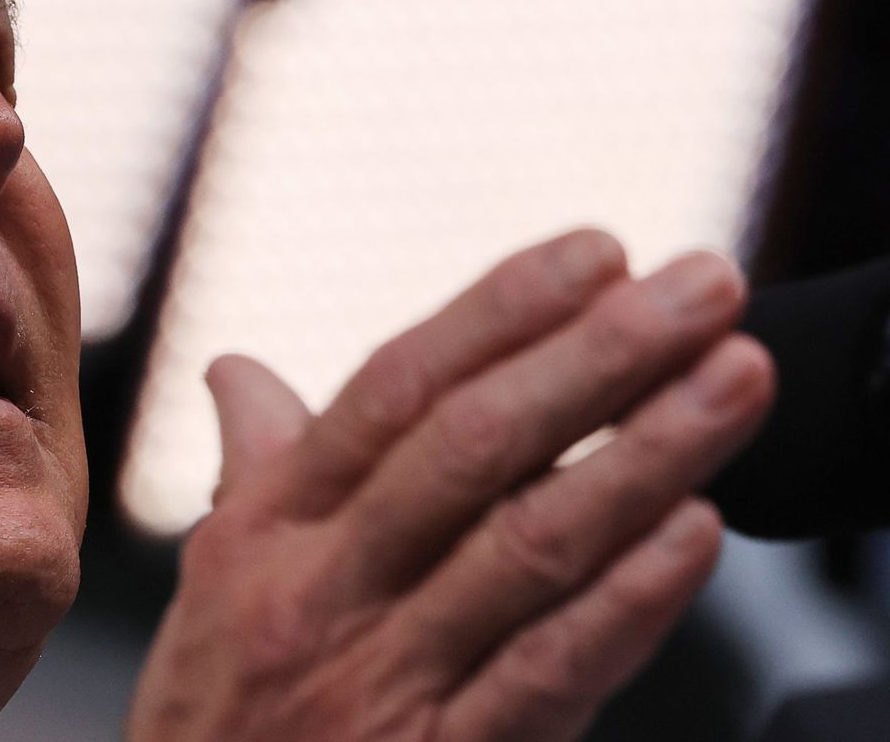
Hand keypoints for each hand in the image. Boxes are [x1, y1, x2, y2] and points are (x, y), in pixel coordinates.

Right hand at [126, 229, 773, 741]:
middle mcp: (326, 588)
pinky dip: (630, 600)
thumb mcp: (213, 583)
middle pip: (472, 448)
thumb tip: (238, 369)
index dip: (498, 313)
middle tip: (702, 285)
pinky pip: (550, 672)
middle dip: (599, 355)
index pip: (393, 391)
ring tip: (734, 378)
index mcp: (270, 526)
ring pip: (530, 547)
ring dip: (646, 453)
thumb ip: (253, 467)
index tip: (594, 252)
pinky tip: (696, 532)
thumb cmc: (217, 714)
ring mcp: (387, 679)